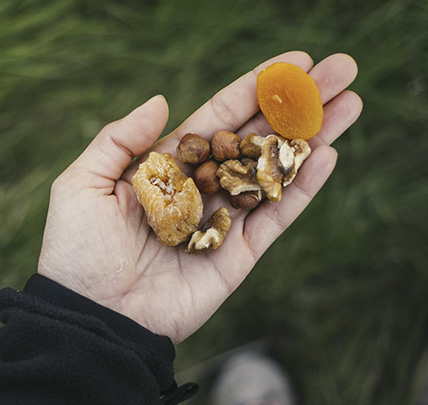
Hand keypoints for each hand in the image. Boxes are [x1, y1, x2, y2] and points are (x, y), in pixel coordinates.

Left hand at [38, 51, 361, 343]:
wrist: (91, 317)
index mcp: (166, 167)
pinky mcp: (236, 258)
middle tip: (342, 71)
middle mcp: (199, 190)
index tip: (294, 63)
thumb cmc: (77, 251)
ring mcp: (221, 223)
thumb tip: (162, 100)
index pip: (219, 118)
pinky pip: (275, 218)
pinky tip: (328, 155)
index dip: (256, 90)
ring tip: (350, 104)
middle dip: (299, 106)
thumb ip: (120, 140)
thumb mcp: (82, 184)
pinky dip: (302, 189)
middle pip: (257, 139)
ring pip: (275, 173)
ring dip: (313, 139)